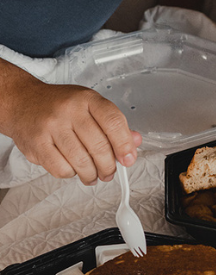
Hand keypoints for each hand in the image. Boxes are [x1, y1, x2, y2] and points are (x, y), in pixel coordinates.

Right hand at [0, 58, 141, 184]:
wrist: (21, 102)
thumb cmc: (60, 106)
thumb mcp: (90, 107)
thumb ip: (114, 125)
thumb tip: (135, 142)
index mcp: (88, 99)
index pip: (114, 122)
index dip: (125, 145)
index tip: (128, 159)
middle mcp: (69, 110)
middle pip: (99, 146)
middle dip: (109, 166)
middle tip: (109, 173)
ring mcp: (51, 126)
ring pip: (81, 161)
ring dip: (91, 174)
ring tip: (92, 175)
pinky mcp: (37, 143)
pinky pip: (62, 169)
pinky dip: (71, 174)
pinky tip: (72, 169)